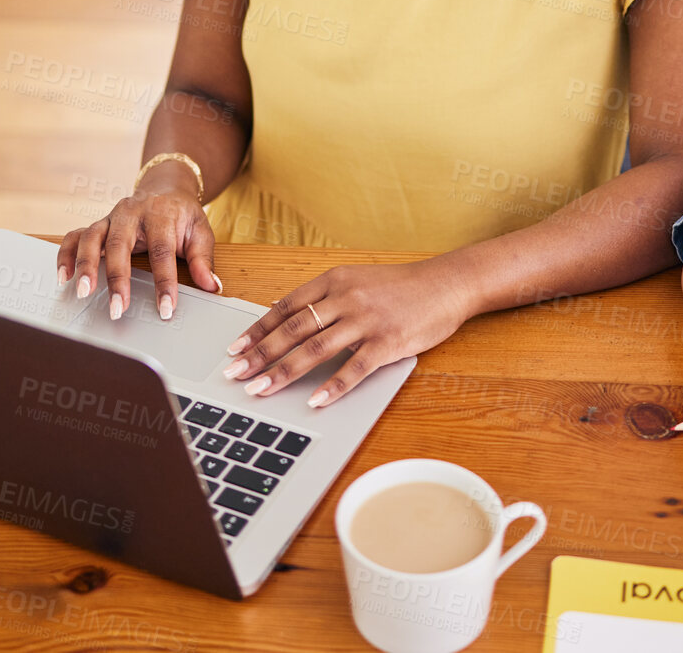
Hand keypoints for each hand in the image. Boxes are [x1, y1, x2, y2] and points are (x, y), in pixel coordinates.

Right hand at [57, 181, 219, 320]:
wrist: (166, 188)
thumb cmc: (182, 215)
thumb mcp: (200, 231)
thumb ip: (203, 259)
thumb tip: (212, 286)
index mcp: (161, 214)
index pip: (162, 251)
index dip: (164, 282)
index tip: (165, 308)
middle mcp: (131, 213)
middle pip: (120, 245)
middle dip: (118, 279)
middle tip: (118, 308)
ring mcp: (110, 218)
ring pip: (91, 238)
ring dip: (85, 266)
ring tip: (83, 293)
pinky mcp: (97, 224)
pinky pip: (74, 236)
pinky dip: (65, 255)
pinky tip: (63, 278)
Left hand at [223, 258, 472, 407]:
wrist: (447, 284)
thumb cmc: (402, 286)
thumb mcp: (358, 280)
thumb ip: (325, 298)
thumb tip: (286, 317)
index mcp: (335, 280)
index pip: (285, 307)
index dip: (257, 329)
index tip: (235, 349)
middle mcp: (346, 298)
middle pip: (293, 330)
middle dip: (260, 354)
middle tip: (235, 374)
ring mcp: (367, 320)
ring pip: (315, 349)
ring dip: (284, 371)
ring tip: (261, 389)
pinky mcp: (387, 342)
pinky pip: (354, 368)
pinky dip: (332, 387)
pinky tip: (314, 402)